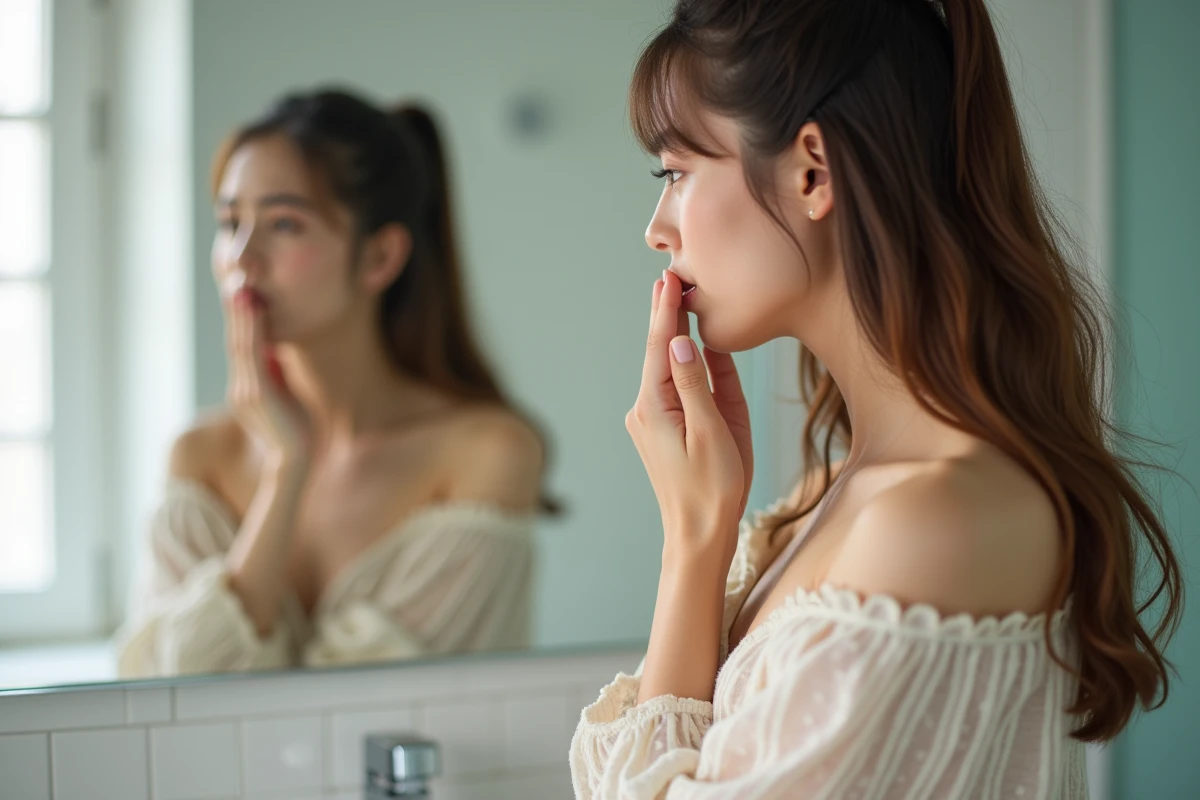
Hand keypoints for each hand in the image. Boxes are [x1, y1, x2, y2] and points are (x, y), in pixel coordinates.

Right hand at [226, 288, 310, 466]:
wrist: (296, 459)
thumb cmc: (296, 428)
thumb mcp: (285, 393)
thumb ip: (276, 371)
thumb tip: (277, 346)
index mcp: (245, 386)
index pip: (241, 345)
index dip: (239, 317)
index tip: (241, 288)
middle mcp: (239, 386)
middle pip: (235, 339)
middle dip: (235, 309)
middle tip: (235, 276)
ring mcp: (244, 390)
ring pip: (239, 343)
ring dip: (240, 313)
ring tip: (240, 285)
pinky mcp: (255, 394)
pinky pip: (251, 353)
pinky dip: (251, 328)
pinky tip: (254, 308)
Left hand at [625, 271, 752, 565]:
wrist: (699, 536)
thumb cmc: (712, 490)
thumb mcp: (712, 433)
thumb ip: (697, 384)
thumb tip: (681, 341)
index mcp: (654, 407)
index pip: (659, 347)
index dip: (666, 310)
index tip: (670, 277)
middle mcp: (646, 409)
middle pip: (657, 351)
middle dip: (664, 313)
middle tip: (668, 275)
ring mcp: (653, 419)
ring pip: (664, 367)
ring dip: (670, 333)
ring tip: (676, 297)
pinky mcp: (664, 429)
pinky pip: (674, 387)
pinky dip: (681, 361)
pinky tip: (687, 341)